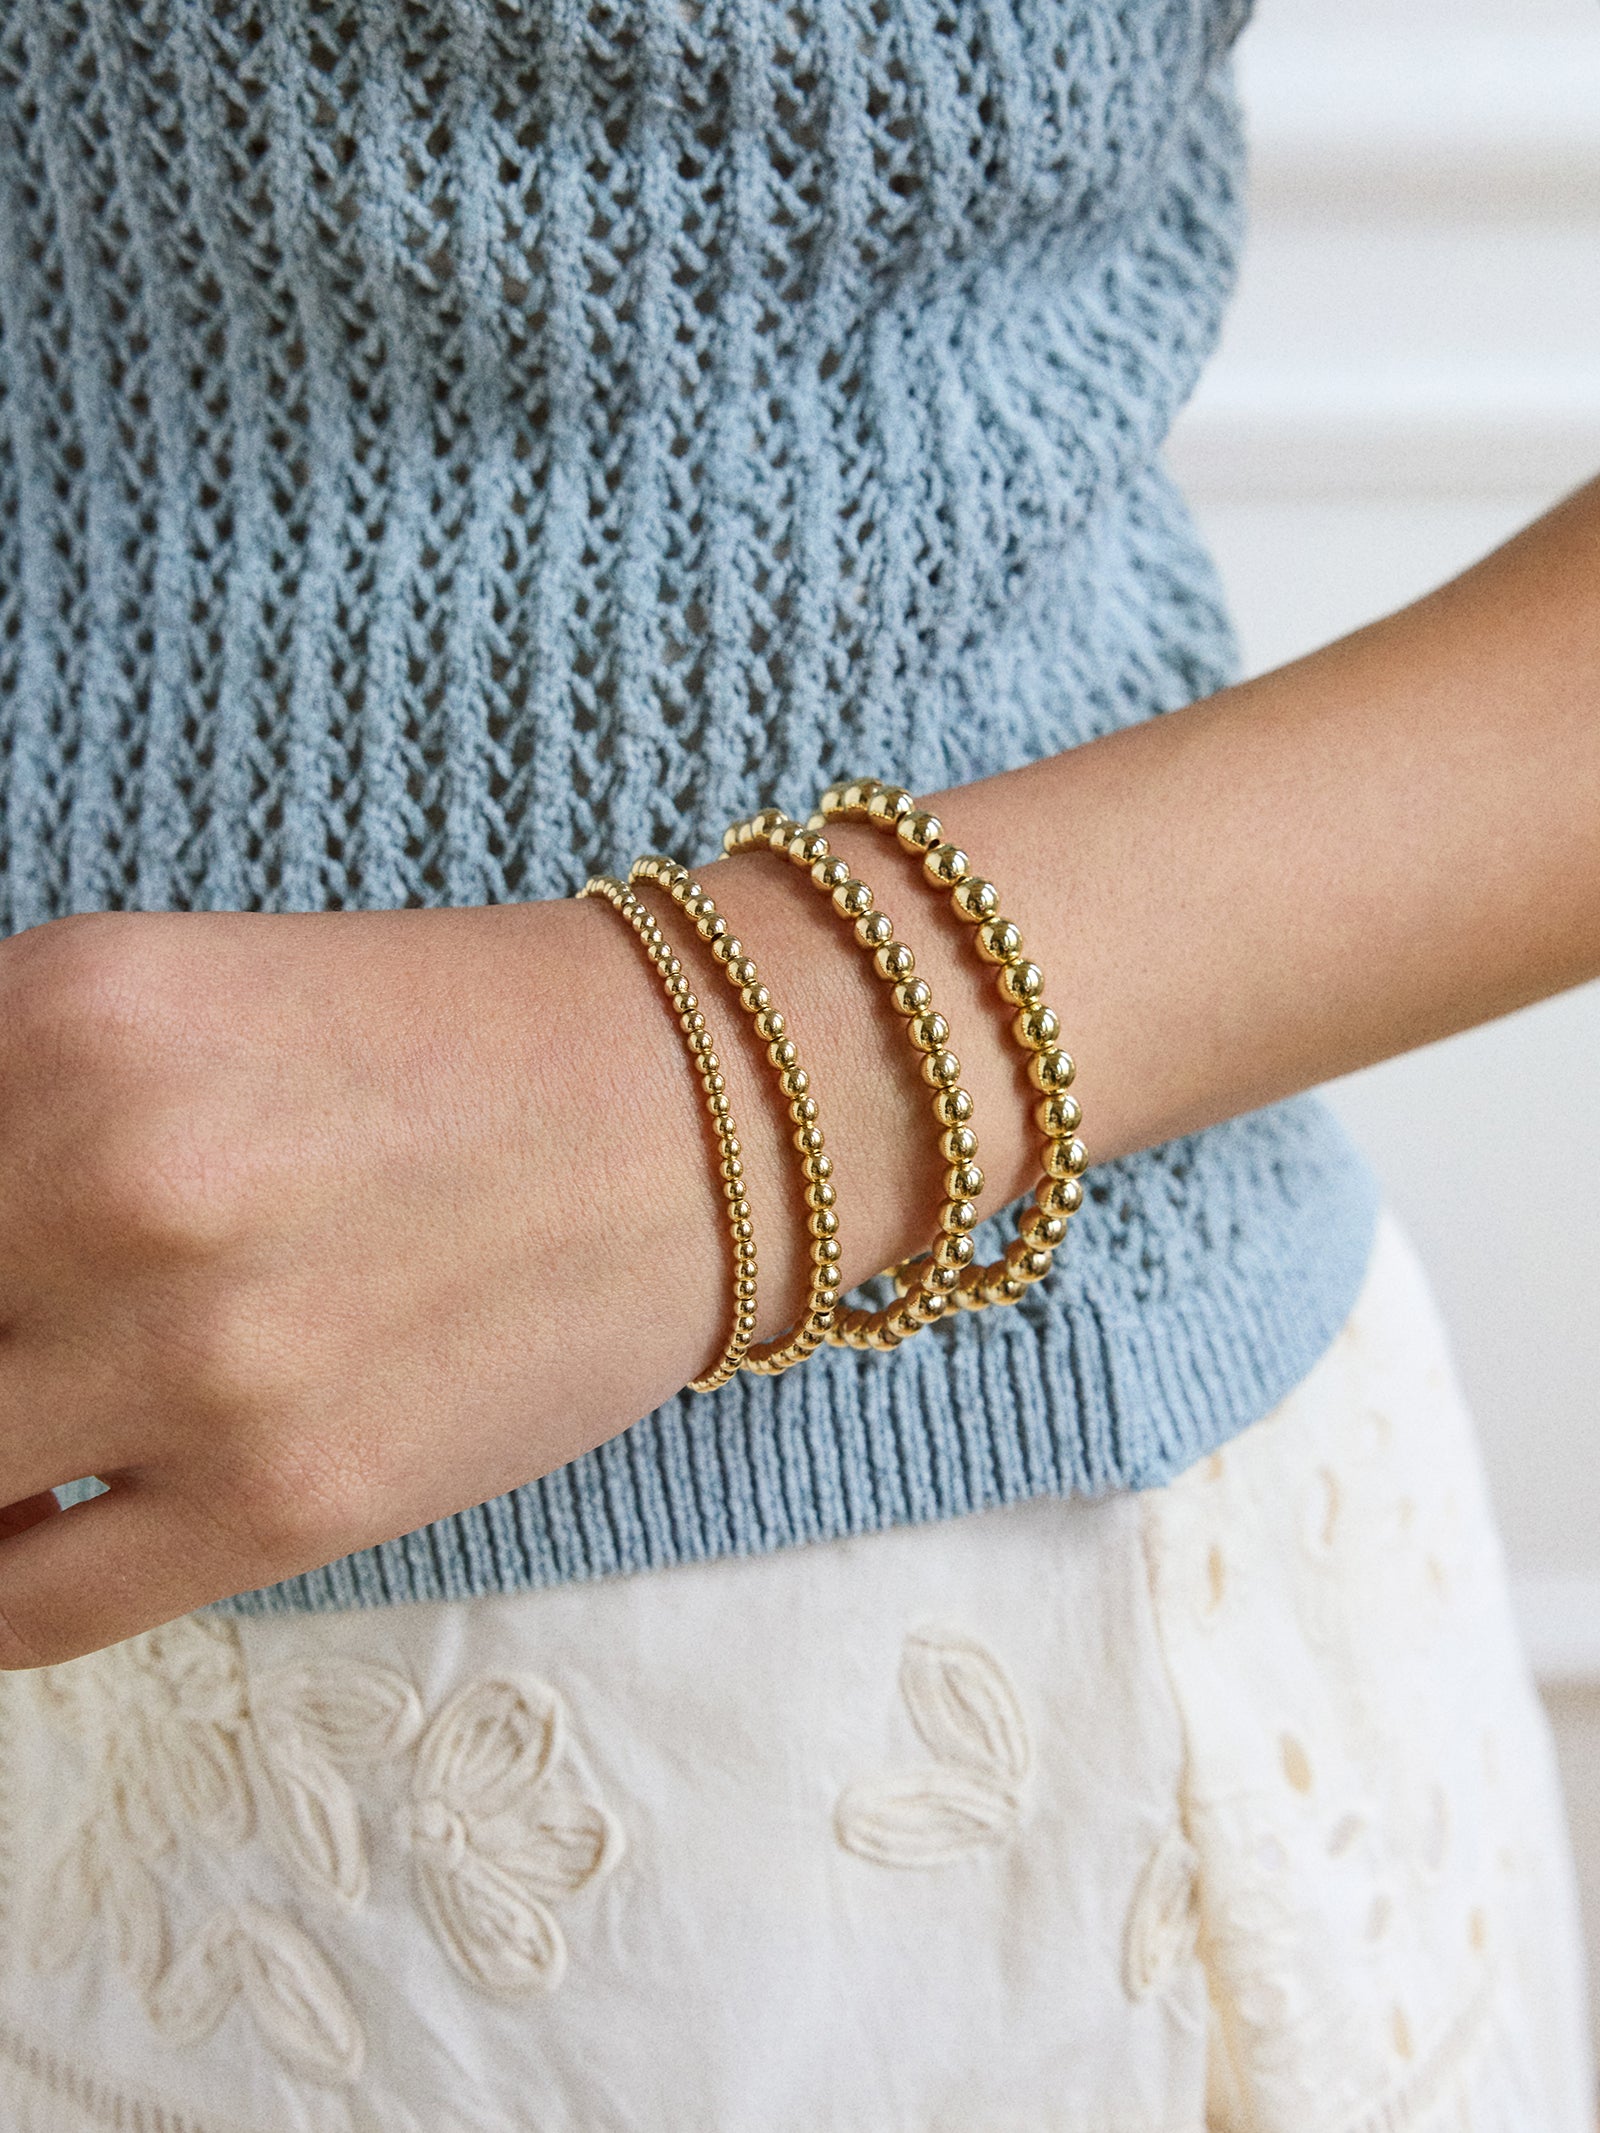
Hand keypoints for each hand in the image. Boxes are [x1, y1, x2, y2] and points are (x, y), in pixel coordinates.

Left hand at [0, 901, 735, 1664]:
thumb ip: (7, 1113)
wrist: (697, 1114)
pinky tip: (46, 1517)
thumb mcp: (176, 1004)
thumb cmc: (450, 1048)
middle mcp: (106, 1181)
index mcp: (67, 1017)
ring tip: (36, 1420)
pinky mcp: (285, 1503)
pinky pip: (16, 1608)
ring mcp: (196, 1356)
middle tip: (24, 1341)